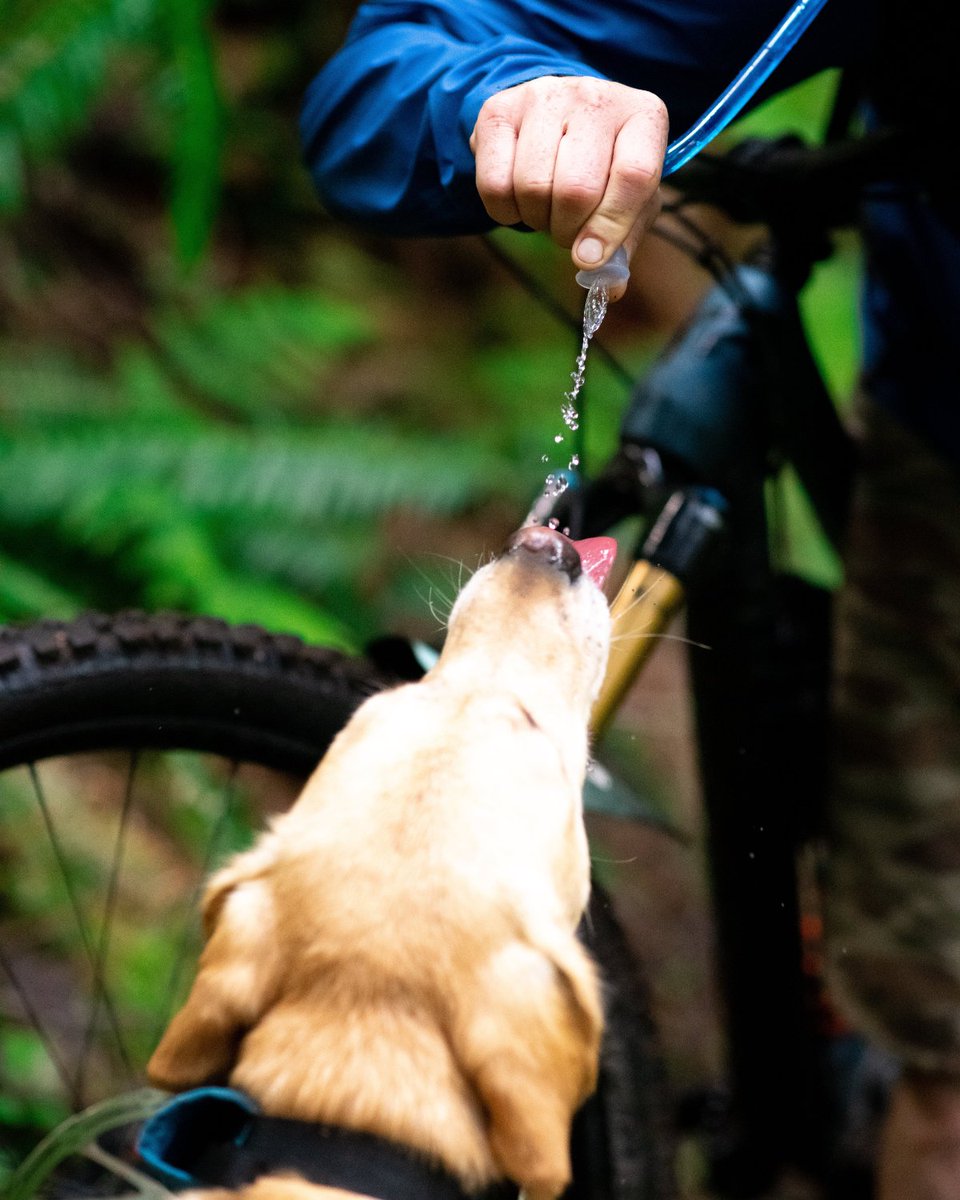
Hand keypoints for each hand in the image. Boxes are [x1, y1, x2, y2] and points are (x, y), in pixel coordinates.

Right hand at [470, 76, 667, 297]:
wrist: (555, 116)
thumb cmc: (601, 166)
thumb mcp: (629, 200)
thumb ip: (624, 243)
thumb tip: (609, 287)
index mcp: (644, 115)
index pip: (634, 176)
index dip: (610, 226)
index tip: (590, 258)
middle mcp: (595, 97)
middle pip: (576, 189)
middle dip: (567, 229)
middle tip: (567, 230)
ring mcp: (543, 96)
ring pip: (533, 187)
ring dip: (536, 219)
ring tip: (546, 209)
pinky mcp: (497, 110)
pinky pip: (494, 184)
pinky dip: (504, 211)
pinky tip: (518, 199)